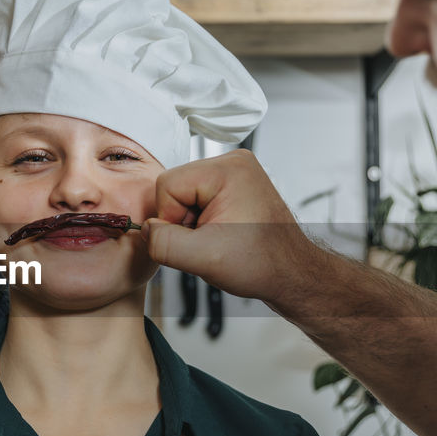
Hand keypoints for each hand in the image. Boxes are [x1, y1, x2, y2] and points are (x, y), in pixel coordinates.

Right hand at [145, 150, 315, 307]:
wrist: (290, 273)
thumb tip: (145, 229)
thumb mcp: (203, 258)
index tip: (196, 239)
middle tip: (208, 241)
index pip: (167, 185)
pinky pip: (197, 197)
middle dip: (182, 220)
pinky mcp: (235, 184)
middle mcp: (233, 162)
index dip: (172, 218)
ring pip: (184, 194)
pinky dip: (201, 220)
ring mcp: (235, 172)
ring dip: (191, 222)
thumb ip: (163, 243)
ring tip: (217, 238)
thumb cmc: (262, 263)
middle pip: (175, 187)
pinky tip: (220, 234)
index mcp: (228, 169)